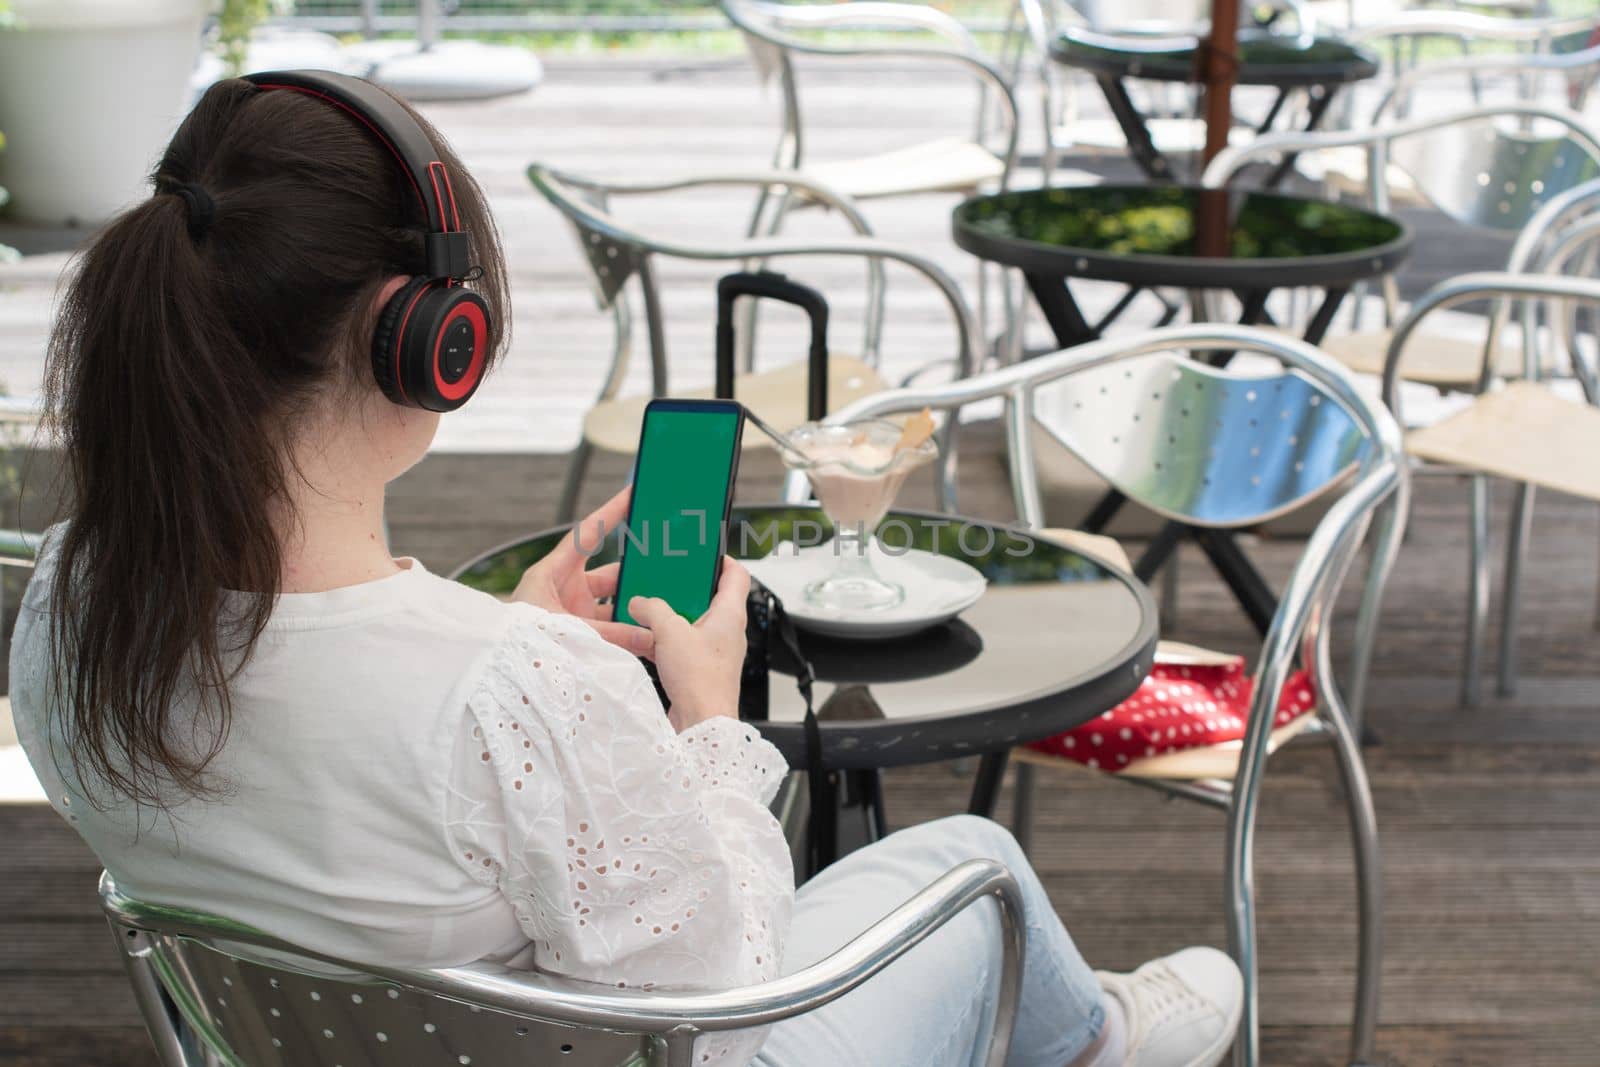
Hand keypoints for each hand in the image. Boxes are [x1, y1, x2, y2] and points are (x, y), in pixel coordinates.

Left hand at [513, 488, 652, 655]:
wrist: (498, 669)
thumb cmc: (515, 641)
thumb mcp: (564, 630)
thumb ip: (608, 634)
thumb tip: (648, 636)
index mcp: (553, 572)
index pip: (587, 534)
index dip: (610, 512)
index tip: (633, 493)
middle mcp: (565, 588)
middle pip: (610, 574)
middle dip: (635, 575)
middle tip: (664, 570)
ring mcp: (572, 611)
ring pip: (612, 604)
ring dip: (632, 611)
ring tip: (659, 615)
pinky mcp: (578, 633)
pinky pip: (608, 628)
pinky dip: (625, 634)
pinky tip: (646, 641)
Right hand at [627, 557, 750, 732]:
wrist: (702, 725)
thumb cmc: (701, 680)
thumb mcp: (670, 632)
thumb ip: (653, 609)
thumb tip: (640, 602)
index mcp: (730, 614)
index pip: (736, 574)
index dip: (721, 558)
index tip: (704, 551)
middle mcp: (726, 631)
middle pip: (708, 598)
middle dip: (683, 589)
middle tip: (664, 579)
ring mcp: (713, 651)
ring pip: (690, 623)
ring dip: (669, 617)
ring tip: (646, 609)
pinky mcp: (700, 669)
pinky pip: (680, 646)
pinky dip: (663, 640)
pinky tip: (642, 640)